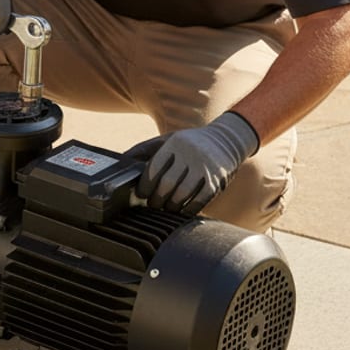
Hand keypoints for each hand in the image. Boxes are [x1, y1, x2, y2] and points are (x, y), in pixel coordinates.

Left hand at [127, 112, 259, 214]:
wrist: (227, 139)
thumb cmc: (190, 142)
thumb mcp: (167, 139)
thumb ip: (145, 149)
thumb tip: (121, 160)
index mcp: (174, 143)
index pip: (154, 168)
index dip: (145, 186)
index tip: (141, 194)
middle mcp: (190, 154)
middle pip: (166, 184)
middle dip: (156, 199)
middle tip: (153, 204)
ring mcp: (205, 167)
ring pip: (182, 194)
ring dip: (171, 206)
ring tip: (166, 208)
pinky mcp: (217, 181)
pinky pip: (199, 201)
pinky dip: (188, 209)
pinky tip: (182, 210)